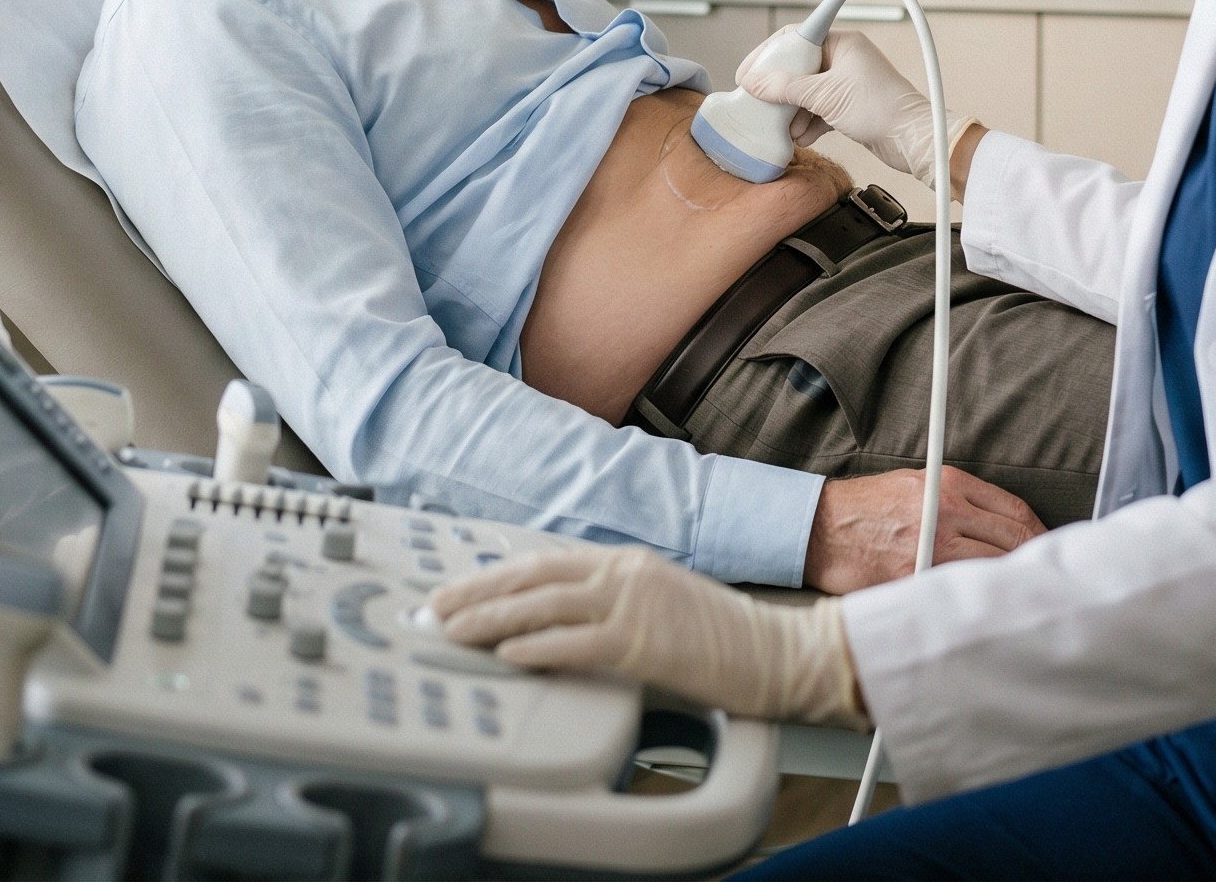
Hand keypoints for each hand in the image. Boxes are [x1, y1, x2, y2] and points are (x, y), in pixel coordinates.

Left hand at [433, 547, 866, 727]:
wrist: (779, 650)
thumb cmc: (725, 639)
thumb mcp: (662, 603)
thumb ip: (615, 604)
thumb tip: (562, 622)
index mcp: (627, 562)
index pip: (544, 561)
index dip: (495, 576)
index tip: (459, 591)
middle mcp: (624, 573)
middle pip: (532, 576)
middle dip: (476, 592)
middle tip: (436, 609)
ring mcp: (633, 603)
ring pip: (542, 605)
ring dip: (490, 619)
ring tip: (453, 632)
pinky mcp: (643, 641)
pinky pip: (575, 642)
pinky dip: (535, 646)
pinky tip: (506, 653)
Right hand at [738, 29, 972, 180]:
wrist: (913, 139)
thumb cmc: (881, 108)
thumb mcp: (825, 95)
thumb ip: (786, 88)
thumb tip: (755, 83)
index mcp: (841, 42)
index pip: (795, 38)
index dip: (768, 55)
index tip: (748, 72)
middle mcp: (844, 59)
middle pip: (798, 68)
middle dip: (778, 89)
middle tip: (757, 101)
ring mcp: (847, 84)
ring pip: (807, 92)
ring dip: (792, 110)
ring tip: (780, 125)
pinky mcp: (850, 107)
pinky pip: (819, 110)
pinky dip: (808, 122)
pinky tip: (799, 136)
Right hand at [804, 467, 1044, 592]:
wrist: (821, 528)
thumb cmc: (867, 506)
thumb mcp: (916, 483)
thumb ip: (959, 497)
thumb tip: (1000, 522)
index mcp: (949, 484)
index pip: (1015, 511)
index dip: (1040, 532)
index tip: (1046, 546)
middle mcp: (946, 512)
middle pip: (1015, 539)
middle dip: (1036, 558)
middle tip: (1046, 576)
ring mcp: (933, 547)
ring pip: (995, 567)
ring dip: (1013, 580)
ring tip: (1024, 594)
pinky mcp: (917, 577)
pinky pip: (961, 589)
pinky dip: (979, 597)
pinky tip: (988, 605)